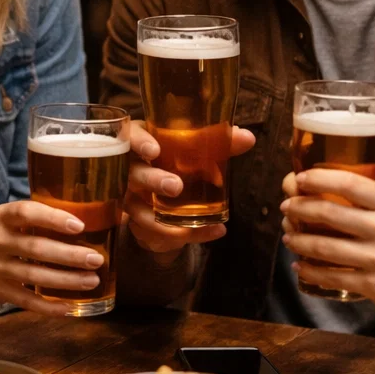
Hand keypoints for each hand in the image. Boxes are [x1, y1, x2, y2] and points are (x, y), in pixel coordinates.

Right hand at [0, 201, 105, 314]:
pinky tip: (71, 307)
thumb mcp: (15, 223)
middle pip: (35, 248)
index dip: (53, 218)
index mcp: (3, 217)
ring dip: (66, 280)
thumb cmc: (8, 239)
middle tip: (96, 259)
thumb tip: (96, 218)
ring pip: (34, 276)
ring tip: (92, 281)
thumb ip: (43, 218)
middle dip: (69, 255)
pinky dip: (50, 306)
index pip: (26, 212)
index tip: (80, 226)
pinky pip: (27, 301)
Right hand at [124, 120, 255, 259]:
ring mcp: (127, 197)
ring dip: (162, 221)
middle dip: (152, 180)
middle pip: (131, 174)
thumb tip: (247, 137)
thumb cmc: (173, 159)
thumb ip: (218, 143)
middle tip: (175, 186)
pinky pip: (153, 233)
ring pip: (137, 210)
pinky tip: (211, 232)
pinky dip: (183, 236)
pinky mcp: (136, 221)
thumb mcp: (192, 149)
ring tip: (191, 226)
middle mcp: (127, 169)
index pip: (129, 138)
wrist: (157, 191)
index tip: (154, 150)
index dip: (139, 143)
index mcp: (138, 142)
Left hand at [279, 166, 374, 329]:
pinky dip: (310, 271)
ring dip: (299, 240)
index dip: (317, 179)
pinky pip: (332, 276)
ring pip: (324, 247)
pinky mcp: (373, 285)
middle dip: (299, 208)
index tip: (300, 178)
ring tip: (289, 236)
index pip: (349, 184)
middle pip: (329, 213)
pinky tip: (300, 266)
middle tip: (287, 206)